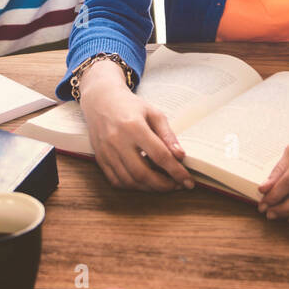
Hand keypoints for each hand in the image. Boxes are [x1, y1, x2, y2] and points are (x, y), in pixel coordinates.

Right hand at [78, 60, 192, 191]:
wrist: (101, 101)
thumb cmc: (130, 106)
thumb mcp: (153, 113)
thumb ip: (167, 135)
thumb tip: (180, 156)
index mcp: (134, 127)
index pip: (159, 155)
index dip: (176, 171)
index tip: (188, 181)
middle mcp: (118, 141)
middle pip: (142, 173)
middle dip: (163, 185)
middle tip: (177, 186)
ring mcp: (106, 152)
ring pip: (129, 180)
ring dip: (149, 188)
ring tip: (163, 185)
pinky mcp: (100, 158)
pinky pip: (116, 181)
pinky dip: (132, 186)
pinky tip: (144, 183)